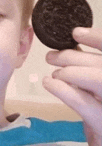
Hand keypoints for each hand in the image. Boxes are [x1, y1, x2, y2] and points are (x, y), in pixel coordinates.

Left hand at [42, 27, 101, 145]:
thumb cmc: (100, 112)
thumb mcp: (95, 88)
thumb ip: (89, 70)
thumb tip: (70, 51)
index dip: (97, 38)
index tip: (76, 33)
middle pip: (100, 64)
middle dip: (71, 57)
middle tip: (50, 57)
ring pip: (96, 79)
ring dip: (69, 72)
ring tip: (53, 74)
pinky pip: (82, 102)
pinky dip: (62, 89)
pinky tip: (49, 84)